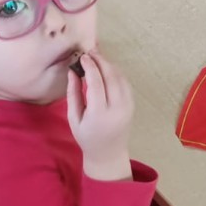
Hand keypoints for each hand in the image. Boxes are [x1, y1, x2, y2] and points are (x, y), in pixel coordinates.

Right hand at [65, 51, 132, 180]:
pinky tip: (106, 68)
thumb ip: (73, 93)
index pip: (96, 83)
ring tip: (97, 57)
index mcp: (99, 114)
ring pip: (120, 77)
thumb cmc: (86, 137)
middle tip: (90, 51)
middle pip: (111, 76)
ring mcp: (127, 106)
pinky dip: (116, 72)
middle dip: (101, 61)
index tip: (82, 57)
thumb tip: (73, 70)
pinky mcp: (132, 104)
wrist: (108, 153)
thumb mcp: (73, 117)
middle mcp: (117, 108)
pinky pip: (125, 82)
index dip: (90, 66)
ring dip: (109, 64)